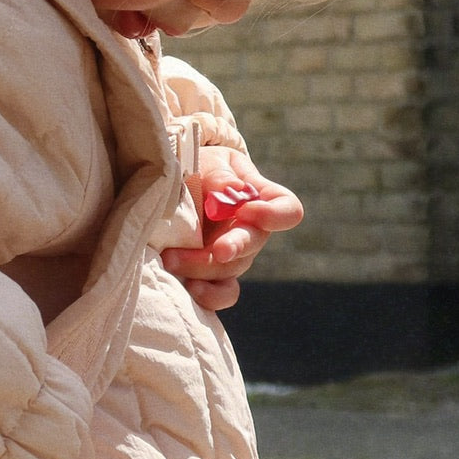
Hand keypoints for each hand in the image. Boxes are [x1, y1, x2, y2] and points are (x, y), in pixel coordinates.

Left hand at [161, 144, 302, 311]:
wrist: (181, 186)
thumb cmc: (202, 168)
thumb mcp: (210, 162)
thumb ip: (220, 176)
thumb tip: (229, 192)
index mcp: (261, 199)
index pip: (287, 210)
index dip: (273, 215)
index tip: (247, 210)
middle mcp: (253, 231)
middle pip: (254, 244)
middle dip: (236, 246)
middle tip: (219, 250)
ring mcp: (235, 256)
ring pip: (230, 269)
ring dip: (203, 267)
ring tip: (171, 258)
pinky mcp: (214, 275)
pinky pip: (222, 294)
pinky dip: (209, 296)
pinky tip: (189, 288)